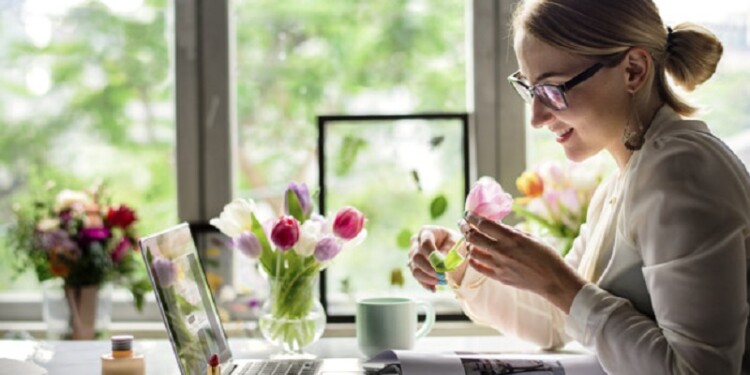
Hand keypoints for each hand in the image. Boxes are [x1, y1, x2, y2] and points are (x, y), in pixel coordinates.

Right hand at [408, 225, 460, 291]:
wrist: (451, 247)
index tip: (443, 265)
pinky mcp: (414, 267)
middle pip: (416, 257)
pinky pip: (417, 278)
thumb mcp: (455, 243)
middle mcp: (415, 242)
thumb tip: (443, 266)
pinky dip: (426, 284)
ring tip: (443, 281)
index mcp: (426, 232)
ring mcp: (413, 255)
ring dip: (428, 278)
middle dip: (430, 269)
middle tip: (443, 276)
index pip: (425, 242)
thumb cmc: (454, 242)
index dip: (432, 254)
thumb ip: (448, 252)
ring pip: (414, 269)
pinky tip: (434, 289)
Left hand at [460, 212, 586, 312]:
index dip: (471, 217)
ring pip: (473, 252)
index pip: (483, 224)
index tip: (467, 213)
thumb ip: (511, 232)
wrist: (552, 280)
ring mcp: (499, 265)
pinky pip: (478, 267)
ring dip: (468, 244)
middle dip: (464, 228)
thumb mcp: (530, 237)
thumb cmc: (546, 256)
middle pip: (473, 237)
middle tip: (462, 223)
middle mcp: (502, 251)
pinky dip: (472, 260)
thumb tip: (496, 225)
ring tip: (469, 240)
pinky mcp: (499, 277)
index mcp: (511, 238)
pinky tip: (473, 255)